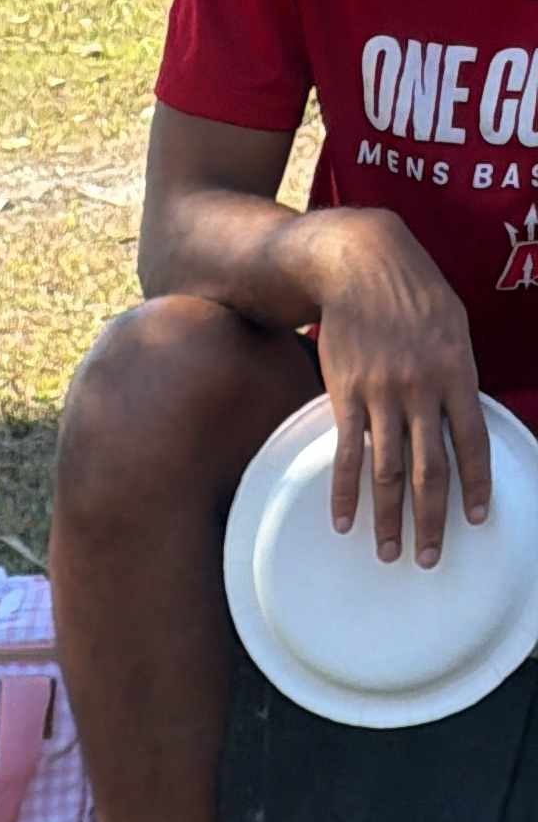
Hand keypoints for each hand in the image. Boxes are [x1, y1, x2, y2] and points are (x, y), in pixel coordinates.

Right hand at [314, 212, 490, 564]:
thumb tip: (459, 421)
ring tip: (388, 554)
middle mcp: (422, 389)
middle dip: (431, 521)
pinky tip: (343, 521)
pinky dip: (344, 492)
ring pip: (388, 471)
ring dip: (388, 519)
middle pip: (430, 471)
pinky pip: (346, 454)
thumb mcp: (453, 325)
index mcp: (456, 372)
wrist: (362, 262)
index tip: (478, 520)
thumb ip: (458, 375)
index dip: (476, 485)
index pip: (472, 442)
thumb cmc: (413, 292)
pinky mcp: (346, 395)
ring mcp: (382, 395)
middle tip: (428, 559)